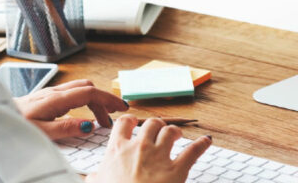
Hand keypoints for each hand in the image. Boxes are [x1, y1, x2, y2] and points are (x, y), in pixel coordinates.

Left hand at [13, 79, 127, 139]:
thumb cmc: (15, 125)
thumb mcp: (41, 132)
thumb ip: (65, 128)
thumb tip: (89, 125)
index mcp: (55, 99)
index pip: (90, 92)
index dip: (108, 99)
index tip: (121, 108)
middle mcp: (54, 92)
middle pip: (88, 88)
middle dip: (104, 100)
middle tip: (112, 118)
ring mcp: (50, 93)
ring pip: (80, 88)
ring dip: (94, 100)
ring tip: (100, 119)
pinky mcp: (46, 97)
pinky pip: (71, 93)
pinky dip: (84, 101)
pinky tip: (82, 115)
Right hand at [88, 116, 211, 182]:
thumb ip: (95, 177)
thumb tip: (90, 177)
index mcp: (117, 150)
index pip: (123, 124)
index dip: (130, 120)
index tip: (134, 122)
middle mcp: (139, 148)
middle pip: (151, 124)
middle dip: (156, 125)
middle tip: (159, 131)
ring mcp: (159, 157)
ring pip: (170, 132)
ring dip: (175, 131)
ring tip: (177, 135)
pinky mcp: (177, 170)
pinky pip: (193, 151)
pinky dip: (202, 145)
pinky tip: (207, 141)